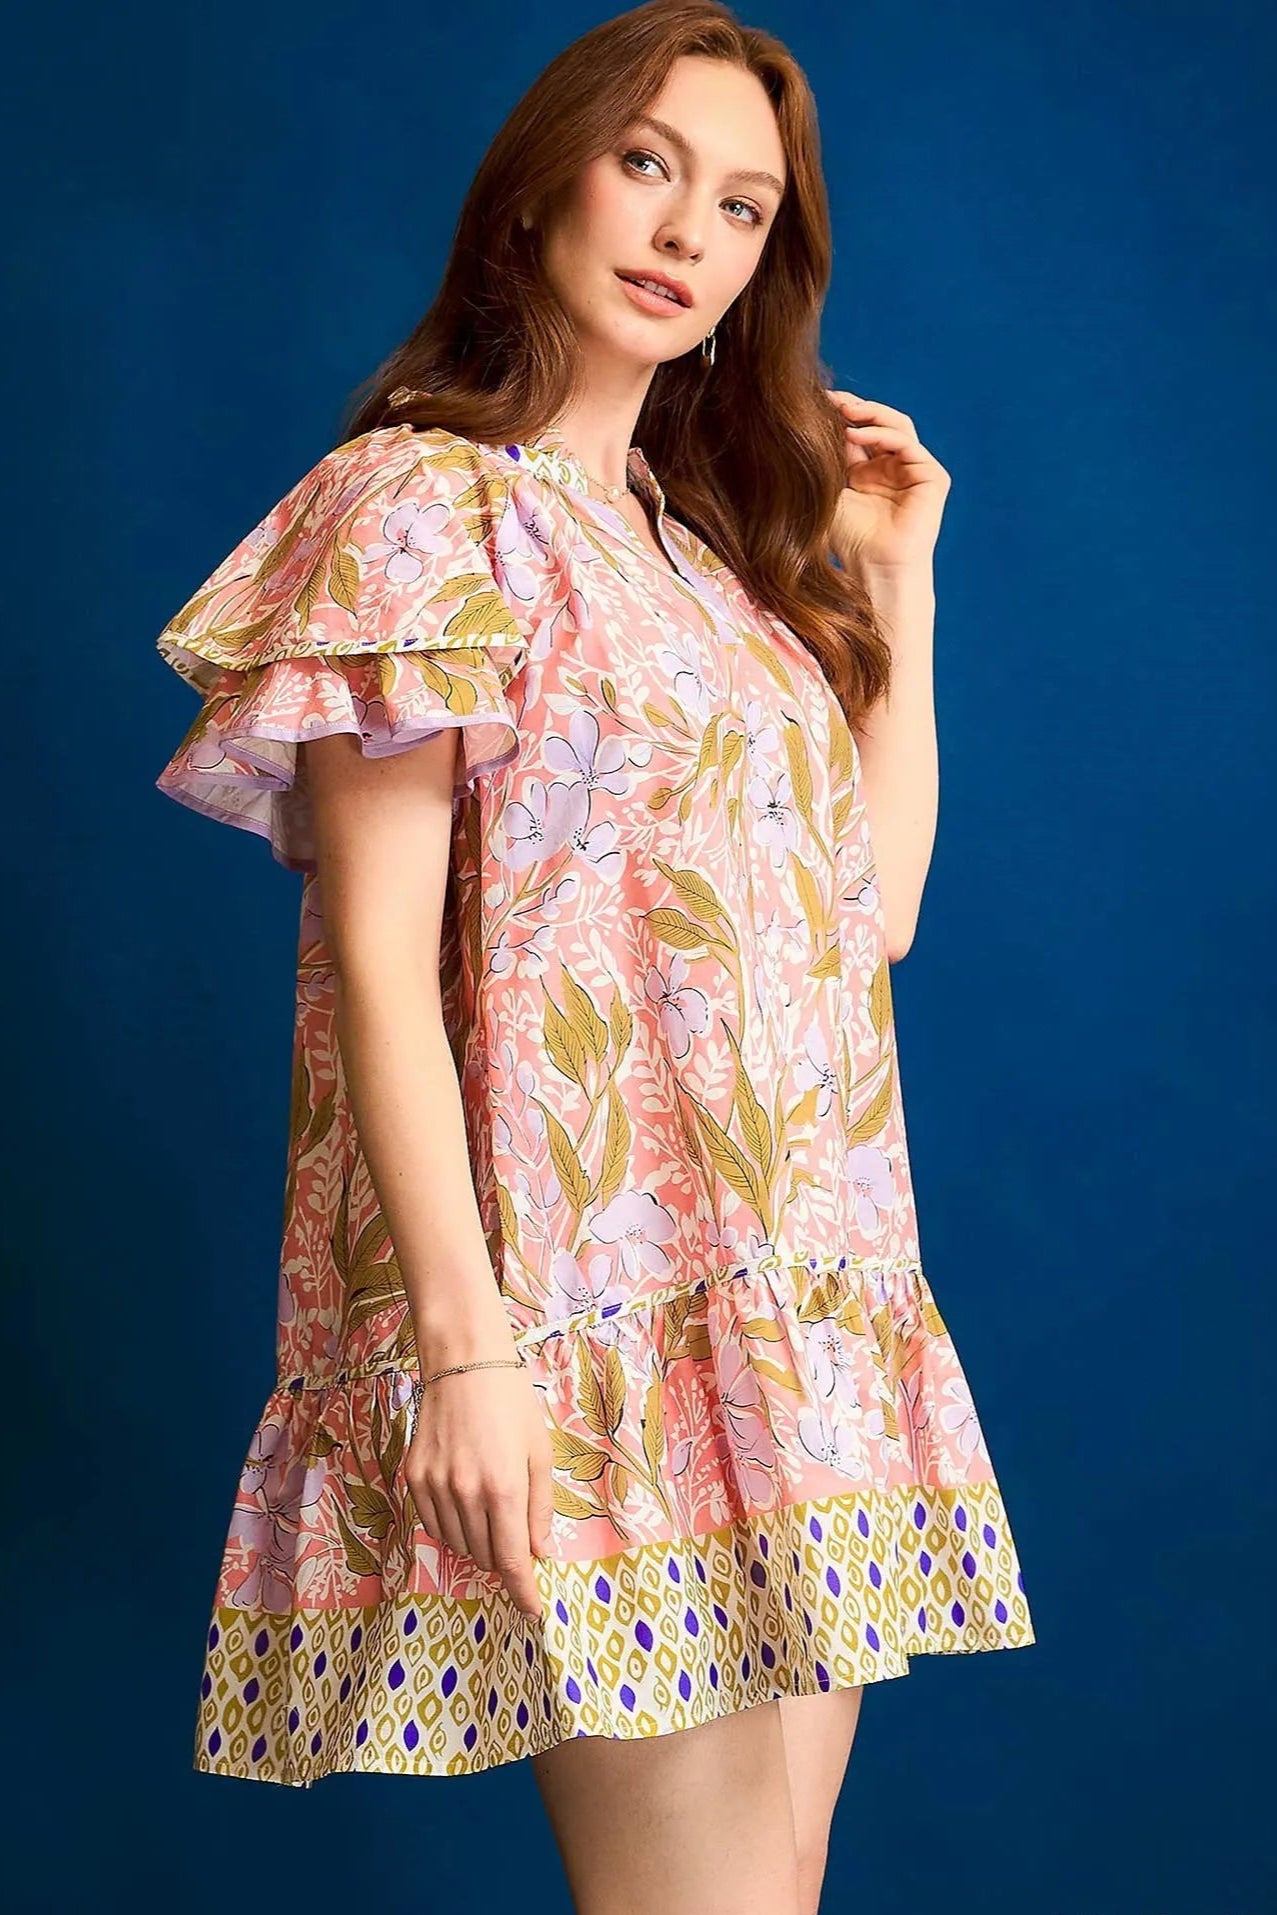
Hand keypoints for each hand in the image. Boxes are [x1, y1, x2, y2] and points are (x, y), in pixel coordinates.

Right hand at [406, 1358, 554, 1619]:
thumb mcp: (539, 1452)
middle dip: (504, 1558)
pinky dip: (452, 1527)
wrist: (464, 1363)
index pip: (513, 1561)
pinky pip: (433, 1524)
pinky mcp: (414, 1477)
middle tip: (515, 1534)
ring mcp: (434, 1487)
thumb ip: (540, 1507)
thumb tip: (539, 1552)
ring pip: (458, 1544)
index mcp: (504, 1488)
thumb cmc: (512, 1403)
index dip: (524, 1592)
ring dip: (478, 1543)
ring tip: (490, 1511)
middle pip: (485, 1556)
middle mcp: (465, 1494)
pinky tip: (464, 1504)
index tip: (533, 1611)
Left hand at [825, 387, 950, 573]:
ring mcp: (915, 471)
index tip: (815, 401)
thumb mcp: (832, 489)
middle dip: (855, 407)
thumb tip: (814, 417)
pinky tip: (857, 433)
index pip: (859, 430)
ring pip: (896, 427)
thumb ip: (830, 455)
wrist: (874, 568)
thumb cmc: (849, 540)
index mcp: (871, 470)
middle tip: (830, 399)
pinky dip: (883, 435)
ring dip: (870, 414)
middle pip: (879, 422)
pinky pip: (908, 445)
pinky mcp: (933, 478)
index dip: (840, 414)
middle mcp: (894, 467)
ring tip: (843, 410)